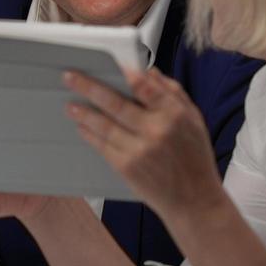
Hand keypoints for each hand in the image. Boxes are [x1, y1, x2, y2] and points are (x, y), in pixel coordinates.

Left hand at [64, 67, 226, 220]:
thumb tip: (150, 72)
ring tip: (70, 105)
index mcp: (174, 114)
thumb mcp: (194, 120)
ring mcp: (139, 150)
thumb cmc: (195, 159)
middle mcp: (156, 130)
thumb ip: (173, 93)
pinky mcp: (127, 168)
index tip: (109, 65)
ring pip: (104, 125)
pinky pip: (103, 146)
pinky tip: (83, 127)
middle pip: (116, 103)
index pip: (144, 86)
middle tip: (71, 77)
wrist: (194, 200)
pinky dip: (91, 135)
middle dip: (89, 87)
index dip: (124, 73)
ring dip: (84, 113)